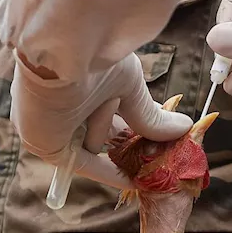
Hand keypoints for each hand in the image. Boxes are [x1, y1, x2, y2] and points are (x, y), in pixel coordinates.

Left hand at [11, 52, 191, 185]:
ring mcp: (54, 124)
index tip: (164, 135)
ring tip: (118, 113)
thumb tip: (185, 127)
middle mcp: (67, 103)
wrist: (63, 51)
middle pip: (105, 130)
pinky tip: (133, 181)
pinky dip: (108, 172)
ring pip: (95, 143)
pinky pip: (83, 163)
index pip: (114, 109)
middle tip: (161, 150)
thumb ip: (150, 114)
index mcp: (83, 80)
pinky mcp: (46, 144)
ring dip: (110, 131)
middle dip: (131, 140)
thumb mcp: (129, 85)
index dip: (138, 123)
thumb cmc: (94, 56)